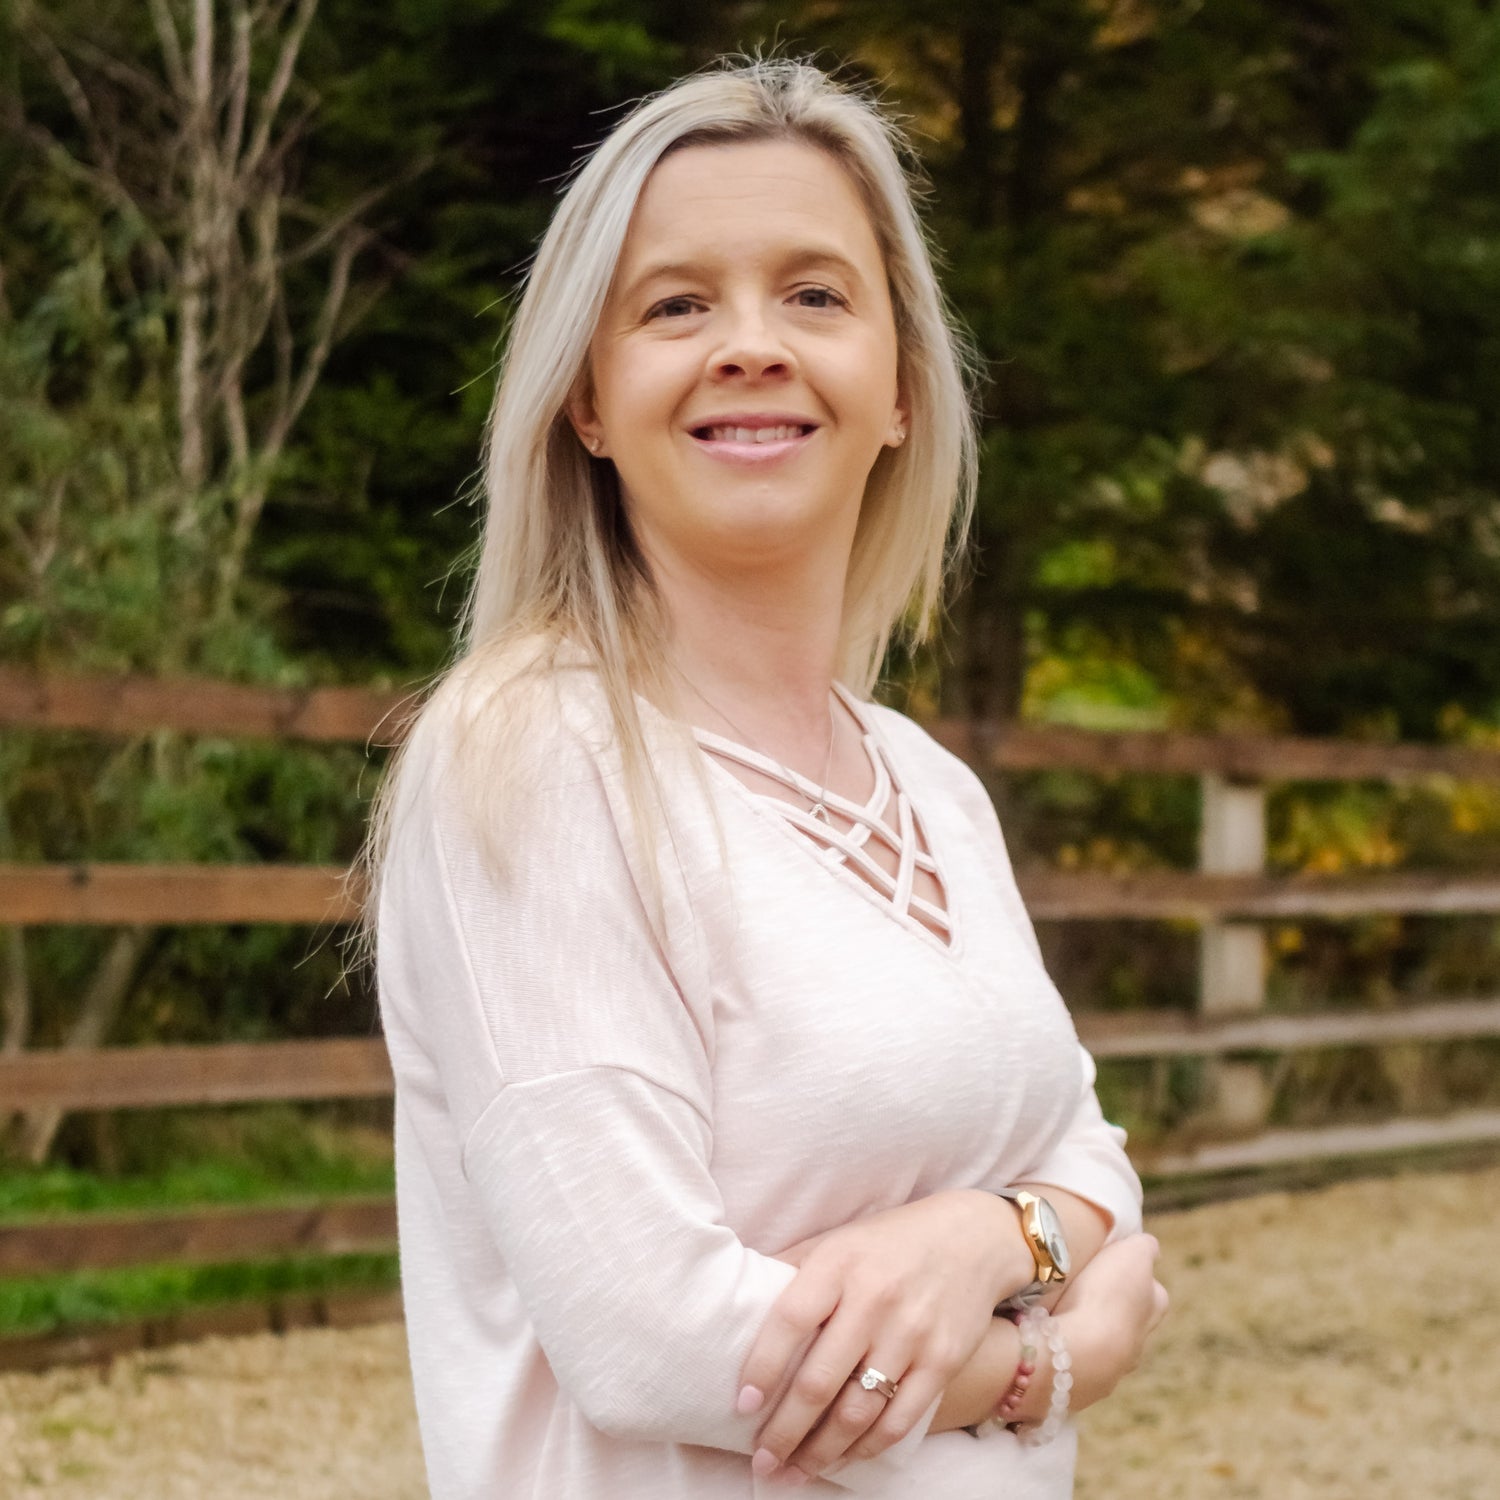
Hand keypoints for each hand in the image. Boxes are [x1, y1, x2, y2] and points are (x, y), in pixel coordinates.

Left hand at [739, 1190, 1030, 1484]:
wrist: (972, 1238)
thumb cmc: (888, 1242)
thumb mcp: (838, 1240)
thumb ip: (795, 1270)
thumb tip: (739, 1306)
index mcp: (840, 1263)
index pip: (791, 1319)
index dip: (763, 1365)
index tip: (742, 1404)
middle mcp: (875, 1299)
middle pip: (821, 1380)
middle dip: (785, 1431)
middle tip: (763, 1460)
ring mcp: (912, 1333)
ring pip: (858, 1411)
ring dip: (821, 1450)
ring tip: (794, 1472)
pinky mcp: (943, 1361)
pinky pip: (899, 1419)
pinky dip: (867, 1448)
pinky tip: (842, 1458)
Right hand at [1051, 1233, 1168, 1412]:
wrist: (1077, 1352)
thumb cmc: (1108, 1297)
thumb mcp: (1133, 1253)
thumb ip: (1145, 1247)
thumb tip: (1149, 1247)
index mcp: (1154, 1309)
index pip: (1154, 1290)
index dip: (1136, 1275)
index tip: (1114, 1264)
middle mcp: (1138, 1344)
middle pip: (1129, 1320)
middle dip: (1110, 1306)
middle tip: (1085, 1287)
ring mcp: (1109, 1370)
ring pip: (1101, 1345)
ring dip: (1086, 1331)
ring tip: (1060, 1312)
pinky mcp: (1078, 1385)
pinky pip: (1073, 1362)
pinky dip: (1064, 1350)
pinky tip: (1047, 1338)